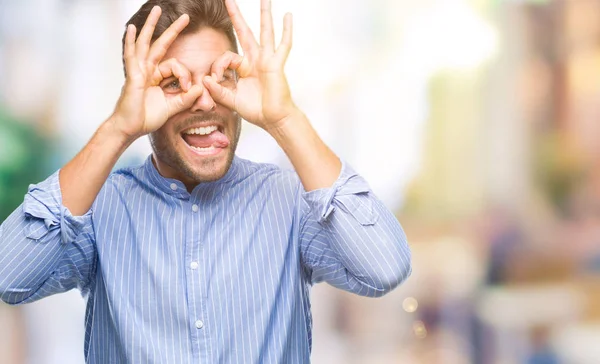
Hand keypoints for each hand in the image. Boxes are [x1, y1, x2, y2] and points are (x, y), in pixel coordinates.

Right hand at [112, 6, 204, 138]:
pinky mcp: (132, 76)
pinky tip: (133, 29)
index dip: (185, 75)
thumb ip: (186, 99)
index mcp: (156, 76)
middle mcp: (147, 70)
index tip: (189, 89)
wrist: (130, 128)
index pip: (175, 65)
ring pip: (146, 43)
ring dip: (151, 25)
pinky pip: (131, 56)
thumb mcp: (172, 107)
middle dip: (172, 30)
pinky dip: (131, 41)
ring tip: (156, 10)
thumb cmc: (146, 118)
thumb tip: (201, 89)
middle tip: (186, 16)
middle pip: (160, 44)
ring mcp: (138, 71)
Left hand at [202, 0, 298, 131]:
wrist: (274, 120)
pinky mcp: (277, 65)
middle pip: (245, 32)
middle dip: (236, 15)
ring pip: (265, 32)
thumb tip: (205, 79)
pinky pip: (283, 45)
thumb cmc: (257, 111)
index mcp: (244, 68)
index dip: (218, 67)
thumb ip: (218, 90)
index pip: (226, 57)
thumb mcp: (231, 100)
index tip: (214, 79)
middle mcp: (256, 60)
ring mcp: (267, 60)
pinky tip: (288, 16)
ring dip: (264, 14)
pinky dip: (286, 31)